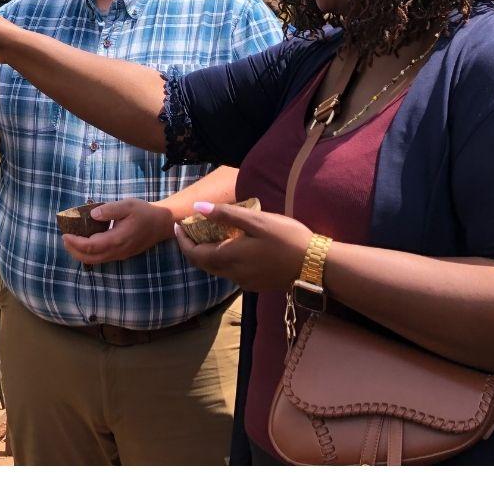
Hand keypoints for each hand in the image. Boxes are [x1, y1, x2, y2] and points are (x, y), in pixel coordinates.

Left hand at [62, 199, 173, 264]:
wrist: (162, 223)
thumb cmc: (144, 212)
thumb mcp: (127, 205)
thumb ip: (109, 210)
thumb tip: (92, 214)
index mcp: (117, 239)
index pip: (91, 246)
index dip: (75, 242)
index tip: (64, 234)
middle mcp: (117, 251)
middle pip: (90, 258)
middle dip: (74, 251)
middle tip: (64, 239)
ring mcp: (120, 254)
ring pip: (96, 260)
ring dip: (80, 254)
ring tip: (71, 241)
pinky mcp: (122, 254)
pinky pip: (102, 258)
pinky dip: (89, 253)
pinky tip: (85, 243)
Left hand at [173, 202, 312, 291]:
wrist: (316, 266)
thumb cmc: (287, 238)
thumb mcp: (256, 220)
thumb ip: (225, 215)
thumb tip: (197, 208)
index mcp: (229, 258)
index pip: (195, 254)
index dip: (183, 241)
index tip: (177, 226)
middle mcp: (233, 274)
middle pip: (203, 264)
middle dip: (193, 247)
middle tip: (190, 229)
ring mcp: (245, 282)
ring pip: (217, 269)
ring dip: (208, 254)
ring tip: (209, 235)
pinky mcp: (257, 284)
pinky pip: (231, 272)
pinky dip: (223, 260)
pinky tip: (232, 247)